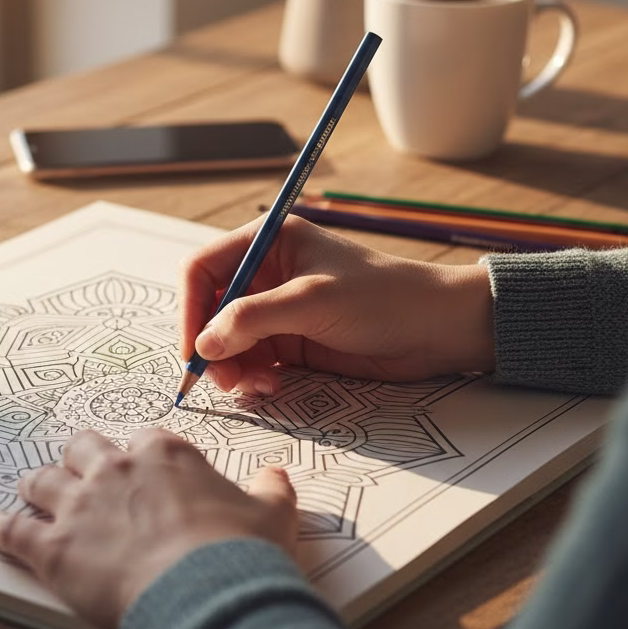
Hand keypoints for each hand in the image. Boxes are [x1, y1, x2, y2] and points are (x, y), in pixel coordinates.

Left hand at [0, 428, 297, 628]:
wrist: (207, 597)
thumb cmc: (241, 555)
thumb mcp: (273, 515)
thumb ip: (271, 490)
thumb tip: (277, 476)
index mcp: (166, 456)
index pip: (144, 438)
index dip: (139, 454)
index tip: (139, 465)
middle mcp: (116, 470)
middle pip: (82, 447)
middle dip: (79, 458)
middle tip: (78, 470)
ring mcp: (80, 506)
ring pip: (41, 481)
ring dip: (37, 486)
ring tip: (30, 490)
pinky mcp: (54, 549)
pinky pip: (13, 530)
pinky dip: (1, 529)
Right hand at [180, 215, 494, 393]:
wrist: (436, 328)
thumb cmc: (382, 297)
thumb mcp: (312, 301)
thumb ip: (252, 320)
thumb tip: (203, 345)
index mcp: (268, 242)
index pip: (203, 270)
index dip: (191, 309)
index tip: (193, 350)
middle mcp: (267, 273)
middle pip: (210, 310)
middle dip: (212, 346)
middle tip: (223, 379)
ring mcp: (278, 310)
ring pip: (228, 341)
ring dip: (233, 367)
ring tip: (256, 386)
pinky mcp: (292, 341)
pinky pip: (252, 360)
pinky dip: (252, 377)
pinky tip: (271, 386)